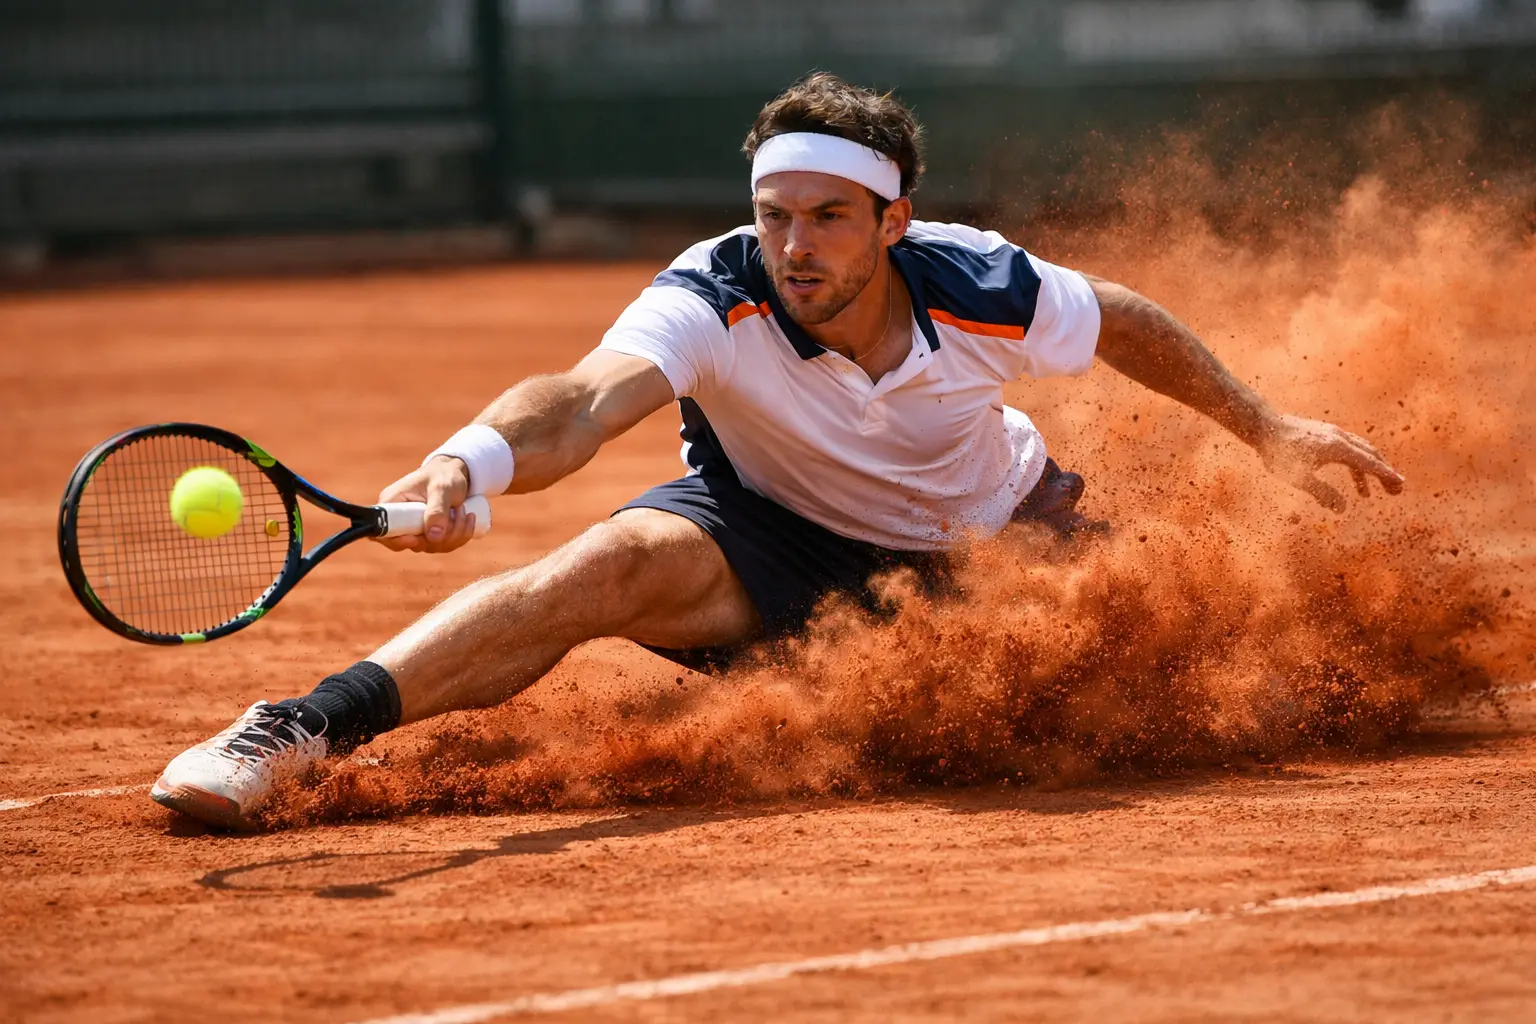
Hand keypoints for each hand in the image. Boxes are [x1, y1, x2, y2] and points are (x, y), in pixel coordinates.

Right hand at [373, 456, 478, 552]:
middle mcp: (400, 519)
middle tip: (458, 512)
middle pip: (412, 543)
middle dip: (440, 535)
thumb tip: (433, 537)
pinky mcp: (429, 533)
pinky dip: (459, 536)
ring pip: (431, 546)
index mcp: (392, 504)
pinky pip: (443, 545)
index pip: (383, 532)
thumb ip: (437, 509)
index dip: (397, 541)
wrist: (456, 473)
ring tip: (464, 509)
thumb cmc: (444, 475)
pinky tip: (469, 519)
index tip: (417, 539)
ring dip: (454, 533)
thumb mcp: (441, 488)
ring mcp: (415, 528)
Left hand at [1258, 414, 1404, 511]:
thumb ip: (1322, 493)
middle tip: (1395, 491)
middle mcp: (1339, 437)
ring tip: (1366, 495)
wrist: (1263, 425)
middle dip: (1384, 473)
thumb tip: (1342, 509)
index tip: (1401, 484)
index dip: (1385, 475)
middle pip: (1370, 455)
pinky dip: (1352, 465)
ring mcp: (1332, 434)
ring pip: (1359, 451)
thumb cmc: (1278, 453)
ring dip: (1367, 471)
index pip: (1368, 463)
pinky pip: (1346, 450)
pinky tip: (1343, 479)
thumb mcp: (1298, 477)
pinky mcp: (1324, 434)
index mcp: (1337, 448)